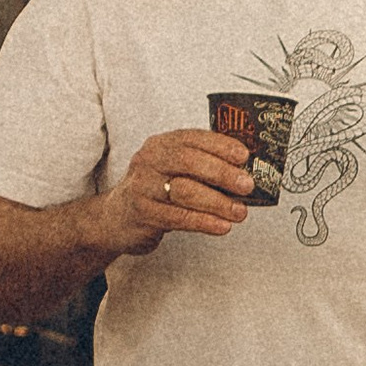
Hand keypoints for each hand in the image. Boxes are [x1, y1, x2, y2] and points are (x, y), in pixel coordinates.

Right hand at [95, 130, 252, 259]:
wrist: (117, 218)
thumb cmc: (158, 191)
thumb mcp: (175, 171)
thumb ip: (204, 167)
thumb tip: (248, 173)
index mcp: (162, 144)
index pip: (192, 138)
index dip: (220, 145)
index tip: (244, 155)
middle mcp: (149, 160)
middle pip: (188, 161)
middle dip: (222, 173)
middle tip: (248, 186)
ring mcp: (143, 186)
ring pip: (184, 191)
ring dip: (217, 202)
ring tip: (240, 212)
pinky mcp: (143, 213)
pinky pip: (177, 217)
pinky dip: (204, 222)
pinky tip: (222, 226)